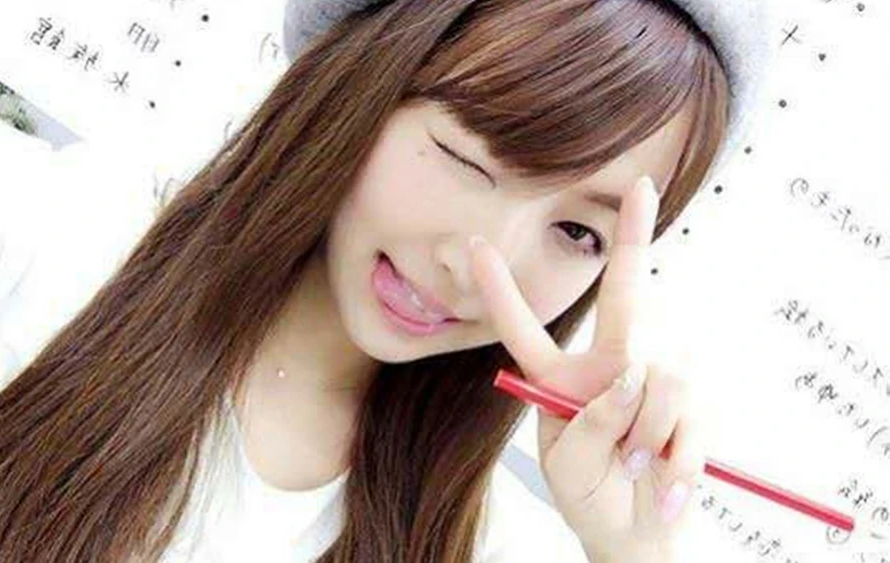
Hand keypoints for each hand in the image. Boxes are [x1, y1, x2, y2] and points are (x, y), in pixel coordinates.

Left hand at [467, 176, 706, 561]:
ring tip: (631, 469)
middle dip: (635, 242)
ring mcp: (652, 383)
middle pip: (625, 301)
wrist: (630, 533)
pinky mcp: (692, 409)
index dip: (500, 289)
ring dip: (643, 437)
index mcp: (559, 376)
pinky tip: (664, 484)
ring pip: (660, 379)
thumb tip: (630, 379)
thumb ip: (590, 424)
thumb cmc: (588, 494)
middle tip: (644, 191)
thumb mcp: (568, 465)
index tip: (476, 243)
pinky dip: (674, 463)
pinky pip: (688, 420)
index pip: (524, 327)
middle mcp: (608, 366)